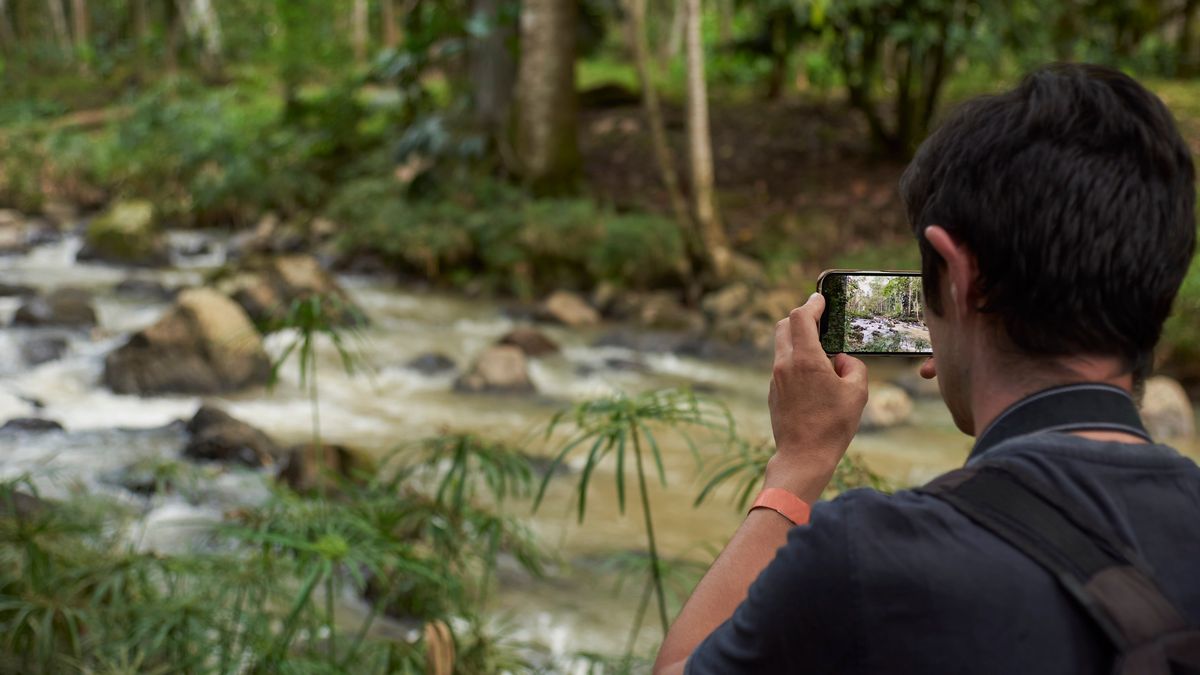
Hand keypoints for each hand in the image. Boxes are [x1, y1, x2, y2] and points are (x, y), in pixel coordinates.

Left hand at [765, 293, 868, 502]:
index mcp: (805, 359)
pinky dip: (795, 359)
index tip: (820, 299)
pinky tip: (814, 373)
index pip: (800, 317)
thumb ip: (852, 367)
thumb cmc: (833, 425)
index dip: (811, 303)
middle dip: (800, 317)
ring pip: (782, 346)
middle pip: (784, 326)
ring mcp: (775, 378)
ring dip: (798, 340)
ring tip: (821, 348)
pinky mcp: (773, 391)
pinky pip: (783, 366)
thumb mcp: (857, 393)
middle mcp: (785, 364)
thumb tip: (840, 360)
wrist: (803, 456)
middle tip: (819, 318)